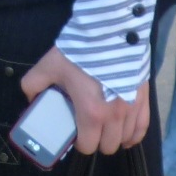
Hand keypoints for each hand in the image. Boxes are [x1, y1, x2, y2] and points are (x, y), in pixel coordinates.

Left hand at [21, 46, 148, 154]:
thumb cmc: (80, 51)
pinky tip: (127, 133)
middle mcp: (114, 116)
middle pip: (108, 146)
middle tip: (89, 128)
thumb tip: (31, 99)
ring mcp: (132, 107)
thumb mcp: (49, 65)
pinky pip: (143, 127)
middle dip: (97, 141)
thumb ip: (33, 84)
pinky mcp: (144, 97)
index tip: (75, 133)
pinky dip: (134, 134)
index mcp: (91, 112)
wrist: (110, 29)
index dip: (80, 142)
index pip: (88, 145)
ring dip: (115, 137)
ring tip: (106, 127)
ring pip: (126, 139)